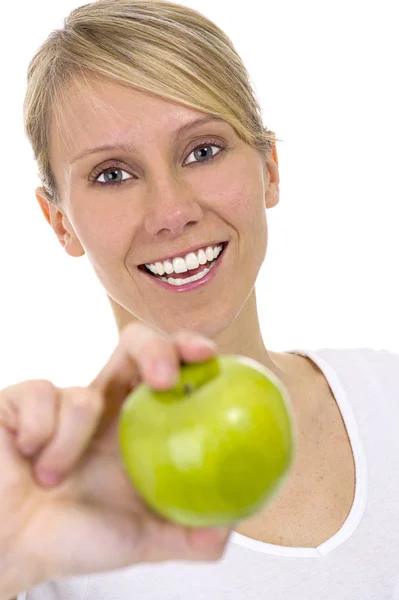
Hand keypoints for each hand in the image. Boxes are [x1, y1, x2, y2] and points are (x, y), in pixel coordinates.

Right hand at [0, 324, 231, 596]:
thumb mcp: (143, 540)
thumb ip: (191, 537)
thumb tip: (230, 525)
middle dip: (155, 348)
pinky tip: (27, 460)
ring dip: (68, 446)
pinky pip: (39, 398)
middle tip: (164, 379)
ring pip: (82, 395)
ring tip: (51, 479)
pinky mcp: (21, 398)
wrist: (9, 545)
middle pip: (137, 344)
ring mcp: (62, 398)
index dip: (191, 352)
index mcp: (137, 425)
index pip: (172, 370)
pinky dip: (37, 439)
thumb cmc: (74, 539)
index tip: (209, 355)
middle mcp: (104, 403)